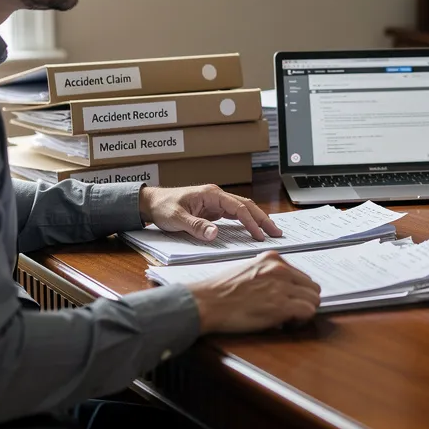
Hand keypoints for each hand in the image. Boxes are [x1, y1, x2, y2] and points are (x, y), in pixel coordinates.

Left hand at [138, 185, 281, 241]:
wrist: (152, 203)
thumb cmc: (163, 207)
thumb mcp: (177, 219)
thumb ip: (196, 226)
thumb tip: (216, 234)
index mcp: (211, 194)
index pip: (238, 207)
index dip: (251, 221)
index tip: (259, 235)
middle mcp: (217, 196)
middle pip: (246, 206)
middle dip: (262, 219)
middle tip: (276, 232)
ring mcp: (216, 203)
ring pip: (242, 210)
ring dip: (256, 220)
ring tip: (270, 232)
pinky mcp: (213, 210)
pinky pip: (234, 216)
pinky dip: (246, 222)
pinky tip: (253, 230)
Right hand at [186, 251, 321, 332]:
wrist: (207, 302)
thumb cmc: (221, 291)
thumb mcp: (248, 270)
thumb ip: (267, 274)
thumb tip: (281, 287)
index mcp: (273, 259)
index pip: (302, 276)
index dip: (297, 292)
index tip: (287, 301)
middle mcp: (281, 269)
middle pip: (312, 287)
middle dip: (304, 301)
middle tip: (289, 313)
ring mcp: (282, 287)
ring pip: (314, 299)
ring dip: (304, 311)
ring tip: (287, 319)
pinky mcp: (281, 305)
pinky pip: (308, 311)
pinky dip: (301, 320)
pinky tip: (286, 324)